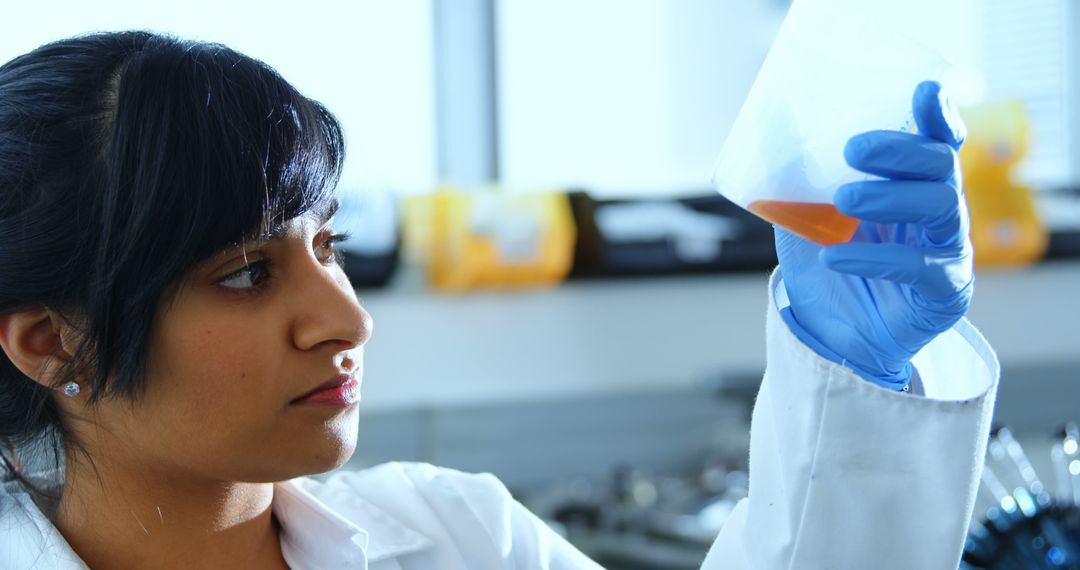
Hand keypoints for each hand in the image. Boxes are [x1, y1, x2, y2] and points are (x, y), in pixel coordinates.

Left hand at [774, 81, 972, 388]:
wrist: (831, 334)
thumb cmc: (827, 265)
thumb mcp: (801, 214)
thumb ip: (793, 175)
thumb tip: (768, 121)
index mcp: (912, 184)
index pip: (936, 141)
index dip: (937, 115)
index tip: (922, 92)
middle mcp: (938, 210)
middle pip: (941, 165)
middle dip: (901, 150)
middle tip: (853, 149)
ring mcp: (947, 249)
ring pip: (941, 206)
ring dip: (891, 196)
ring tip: (843, 200)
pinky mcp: (944, 291)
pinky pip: (919, 267)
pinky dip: (874, 257)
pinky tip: (833, 257)